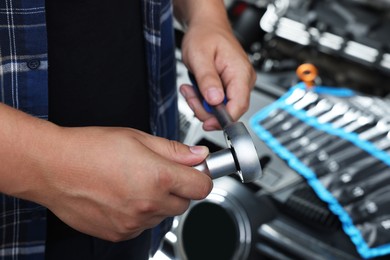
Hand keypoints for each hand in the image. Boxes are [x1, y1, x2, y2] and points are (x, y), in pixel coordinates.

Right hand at [32, 126, 212, 240]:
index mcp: (158, 177)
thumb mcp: (138, 138)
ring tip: (133, 182)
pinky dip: (139, 213)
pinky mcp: (119, 233)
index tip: (195, 172)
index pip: (202, 187)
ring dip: (157, 202)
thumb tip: (198, 156)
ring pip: (163, 215)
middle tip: (158, 173)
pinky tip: (122, 196)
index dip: (201, 177)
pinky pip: (142, 225)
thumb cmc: (90, 148)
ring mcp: (134, 222)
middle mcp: (149, 204)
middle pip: (184, 203)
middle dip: (178, 189)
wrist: (53, 167)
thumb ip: (174, 151)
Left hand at [178, 5, 255, 130]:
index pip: (239, 106)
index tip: (206, 122)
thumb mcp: (200, 56)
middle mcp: (243, 80)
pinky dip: (205, 100)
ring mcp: (238, 84)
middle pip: (230, 110)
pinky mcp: (231, 86)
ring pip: (222, 108)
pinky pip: (219, 102)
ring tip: (190, 89)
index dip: (223, 119)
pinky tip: (197, 89)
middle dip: (206, 109)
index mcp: (240, 73)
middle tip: (190, 96)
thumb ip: (207, 80)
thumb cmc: (205, 35)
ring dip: (202, 104)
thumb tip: (215, 101)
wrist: (206, 26)